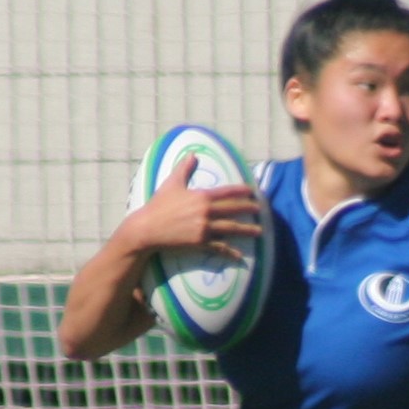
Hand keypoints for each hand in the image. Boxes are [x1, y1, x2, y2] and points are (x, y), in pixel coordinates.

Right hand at [124, 156, 260, 262]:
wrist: (147, 229)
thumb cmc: (158, 205)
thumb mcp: (171, 183)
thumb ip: (184, 168)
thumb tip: (192, 154)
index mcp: (201, 196)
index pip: (227, 192)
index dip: (242, 191)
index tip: (253, 191)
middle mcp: (205, 211)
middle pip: (233, 210)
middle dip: (249, 209)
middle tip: (261, 210)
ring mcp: (204, 228)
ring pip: (231, 229)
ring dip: (247, 230)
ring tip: (259, 231)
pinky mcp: (199, 242)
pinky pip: (219, 247)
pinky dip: (230, 251)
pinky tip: (239, 255)